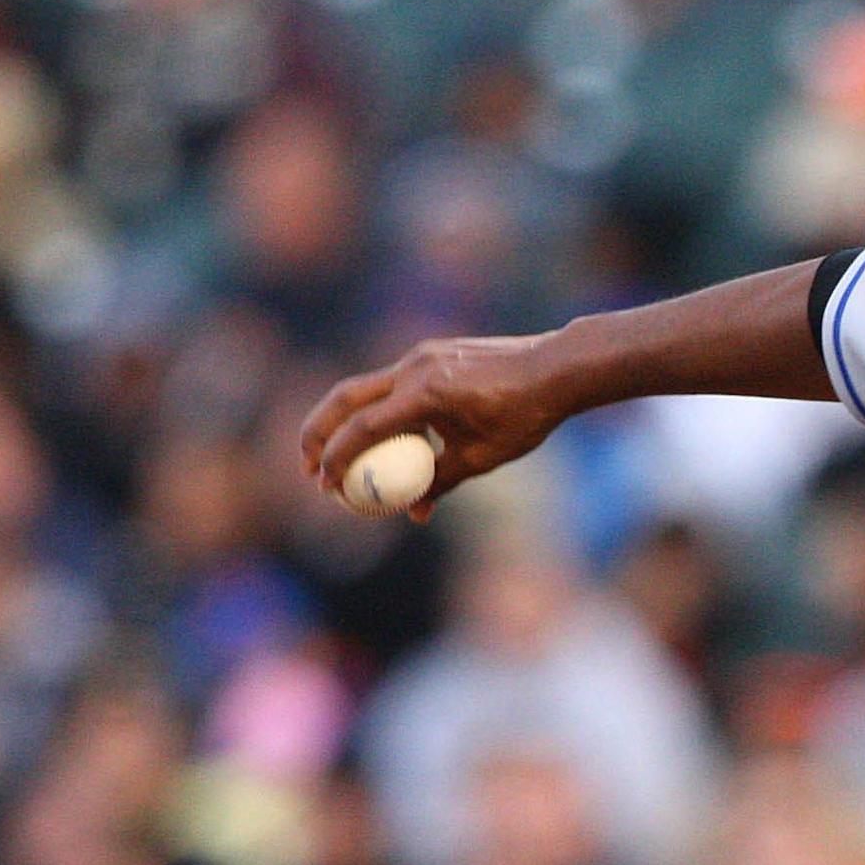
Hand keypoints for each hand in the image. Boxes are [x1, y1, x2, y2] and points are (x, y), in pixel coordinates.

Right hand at [297, 332, 577, 519]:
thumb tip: (414, 512)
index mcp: (426, 393)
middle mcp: (416, 367)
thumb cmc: (526, 414)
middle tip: (308, 466)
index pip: (365, 427)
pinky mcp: (432, 353)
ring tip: (340, 456)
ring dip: (347, 420)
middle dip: (318, 432)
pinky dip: (381, 410)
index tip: (324, 485)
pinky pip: (394, 384)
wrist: (557, 367)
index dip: (338, 458)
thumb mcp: (483, 456)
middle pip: (346, 397)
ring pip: (367, 388)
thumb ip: (441, 481)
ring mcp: (422, 355)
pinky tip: (387, 438)